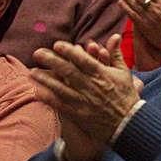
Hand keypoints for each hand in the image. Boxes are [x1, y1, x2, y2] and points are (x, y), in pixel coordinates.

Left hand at [31, 36, 140, 160]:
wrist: (129, 124)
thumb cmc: (126, 97)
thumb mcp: (124, 73)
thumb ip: (116, 54)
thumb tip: (115, 36)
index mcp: (102, 75)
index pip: (83, 60)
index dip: (69, 51)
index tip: (56, 44)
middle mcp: (91, 86)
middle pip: (68, 71)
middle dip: (51, 61)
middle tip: (37, 53)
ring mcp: (84, 101)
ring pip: (61, 88)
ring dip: (45, 79)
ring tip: (32, 71)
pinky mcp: (79, 114)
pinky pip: (60, 105)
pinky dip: (48, 99)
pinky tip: (37, 92)